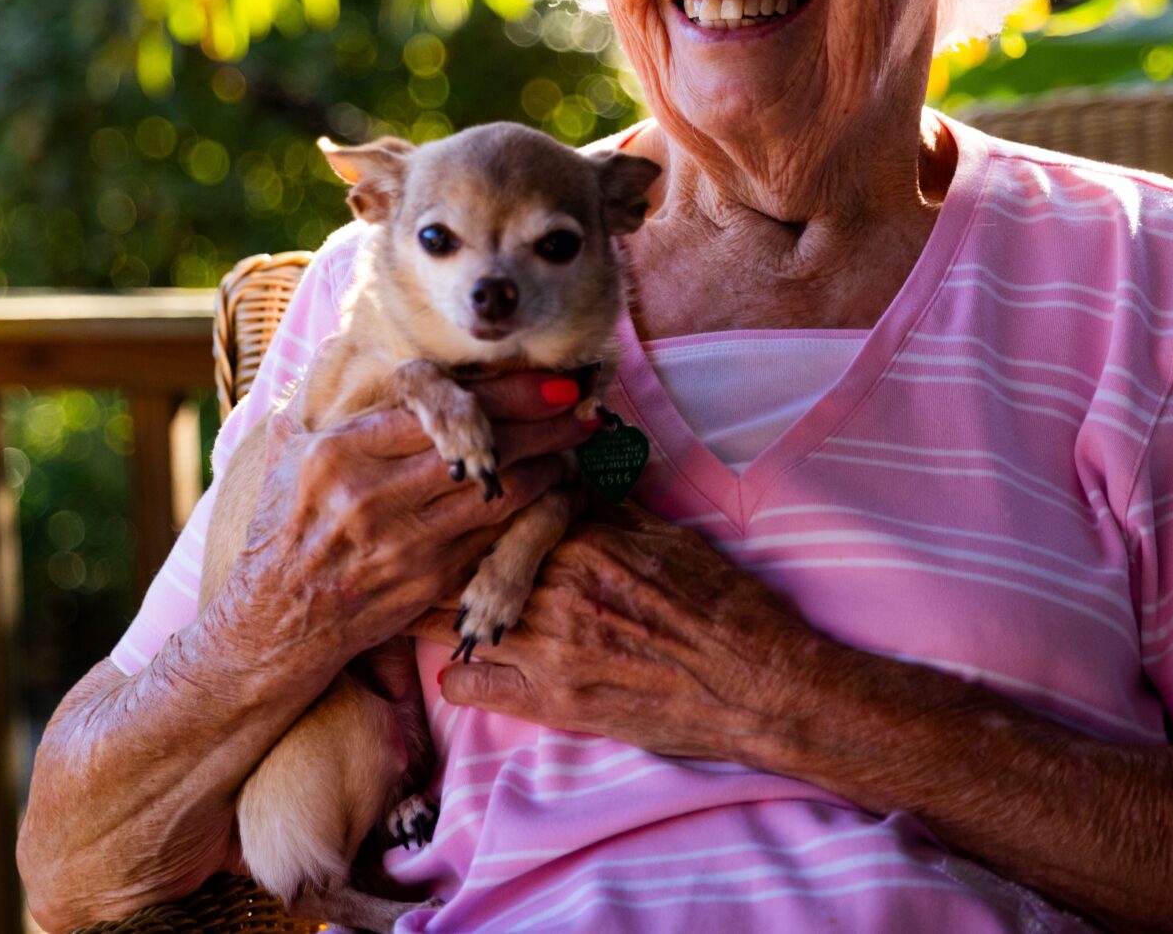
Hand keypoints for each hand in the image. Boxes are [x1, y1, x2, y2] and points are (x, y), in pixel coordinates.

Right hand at [207, 370, 594, 682]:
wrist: (278, 622)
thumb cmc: (280, 528)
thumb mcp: (280, 452)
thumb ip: (314, 394)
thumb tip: (340, 338)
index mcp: (341, 453)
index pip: (439, 408)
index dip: (504, 393)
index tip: (544, 381)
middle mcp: (375, 495)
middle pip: (482, 446)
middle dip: (542, 423)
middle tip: (580, 405)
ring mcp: (406, 541)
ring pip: (500, 493)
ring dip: (546, 465)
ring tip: (574, 444)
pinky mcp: (430, 580)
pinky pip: (494, 537)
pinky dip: (528, 513)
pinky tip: (551, 493)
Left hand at [409, 499, 838, 765]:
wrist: (753, 679)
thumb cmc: (719, 603)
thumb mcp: (663, 534)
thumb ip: (608, 505)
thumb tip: (569, 470)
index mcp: (583, 537)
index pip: (498, 511)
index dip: (468, 512)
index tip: (450, 510)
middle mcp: (558, 585)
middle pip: (464, 560)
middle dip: (437, 557)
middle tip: (419, 553)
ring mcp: (550, 645)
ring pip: (453, 616)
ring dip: (435, 610)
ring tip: (423, 605)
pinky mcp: (553, 701)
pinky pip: (468, 685)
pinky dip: (455, 675)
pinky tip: (462, 666)